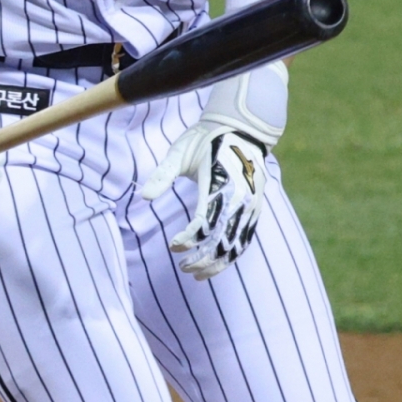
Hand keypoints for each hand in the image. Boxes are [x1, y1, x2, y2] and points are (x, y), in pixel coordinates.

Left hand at [142, 122, 266, 278]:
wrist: (243, 126)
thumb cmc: (206, 138)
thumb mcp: (180, 151)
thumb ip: (163, 174)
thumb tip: (144, 196)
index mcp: (220, 184)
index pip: (204, 224)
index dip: (187, 240)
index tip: (172, 246)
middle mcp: (239, 198)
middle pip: (221, 241)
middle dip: (201, 259)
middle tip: (183, 267)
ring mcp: (251, 204)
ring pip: (236, 245)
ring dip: (217, 263)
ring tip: (198, 275)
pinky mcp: (256, 207)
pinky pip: (245, 238)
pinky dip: (231, 254)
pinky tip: (217, 262)